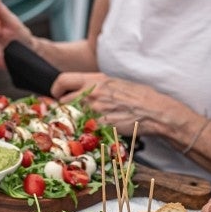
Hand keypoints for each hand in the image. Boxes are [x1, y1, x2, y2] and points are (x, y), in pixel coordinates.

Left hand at [50, 73, 172, 136]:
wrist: (154, 111)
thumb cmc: (138, 96)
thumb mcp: (114, 83)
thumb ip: (96, 86)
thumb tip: (82, 91)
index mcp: (96, 80)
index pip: (63, 79)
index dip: (56, 88)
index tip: (56, 94)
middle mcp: (92, 93)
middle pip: (64, 102)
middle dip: (64, 108)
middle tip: (69, 114)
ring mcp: (95, 110)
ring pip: (73, 117)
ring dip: (74, 121)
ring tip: (84, 123)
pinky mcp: (100, 126)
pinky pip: (85, 129)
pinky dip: (86, 131)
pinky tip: (94, 131)